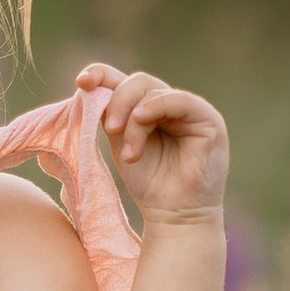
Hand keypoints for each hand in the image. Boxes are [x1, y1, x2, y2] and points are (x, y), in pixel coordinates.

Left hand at [74, 65, 228, 226]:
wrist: (175, 216)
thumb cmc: (150, 184)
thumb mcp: (122, 144)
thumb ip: (111, 116)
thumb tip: (89, 88)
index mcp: (150, 108)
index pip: (124, 79)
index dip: (101, 74)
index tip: (81, 82)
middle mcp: (172, 104)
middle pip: (138, 82)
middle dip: (117, 102)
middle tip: (109, 130)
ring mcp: (192, 110)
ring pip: (153, 91)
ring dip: (133, 120)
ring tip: (129, 154)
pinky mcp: (209, 121)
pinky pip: (180, 100)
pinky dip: (155, 107)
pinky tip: (141, 121)